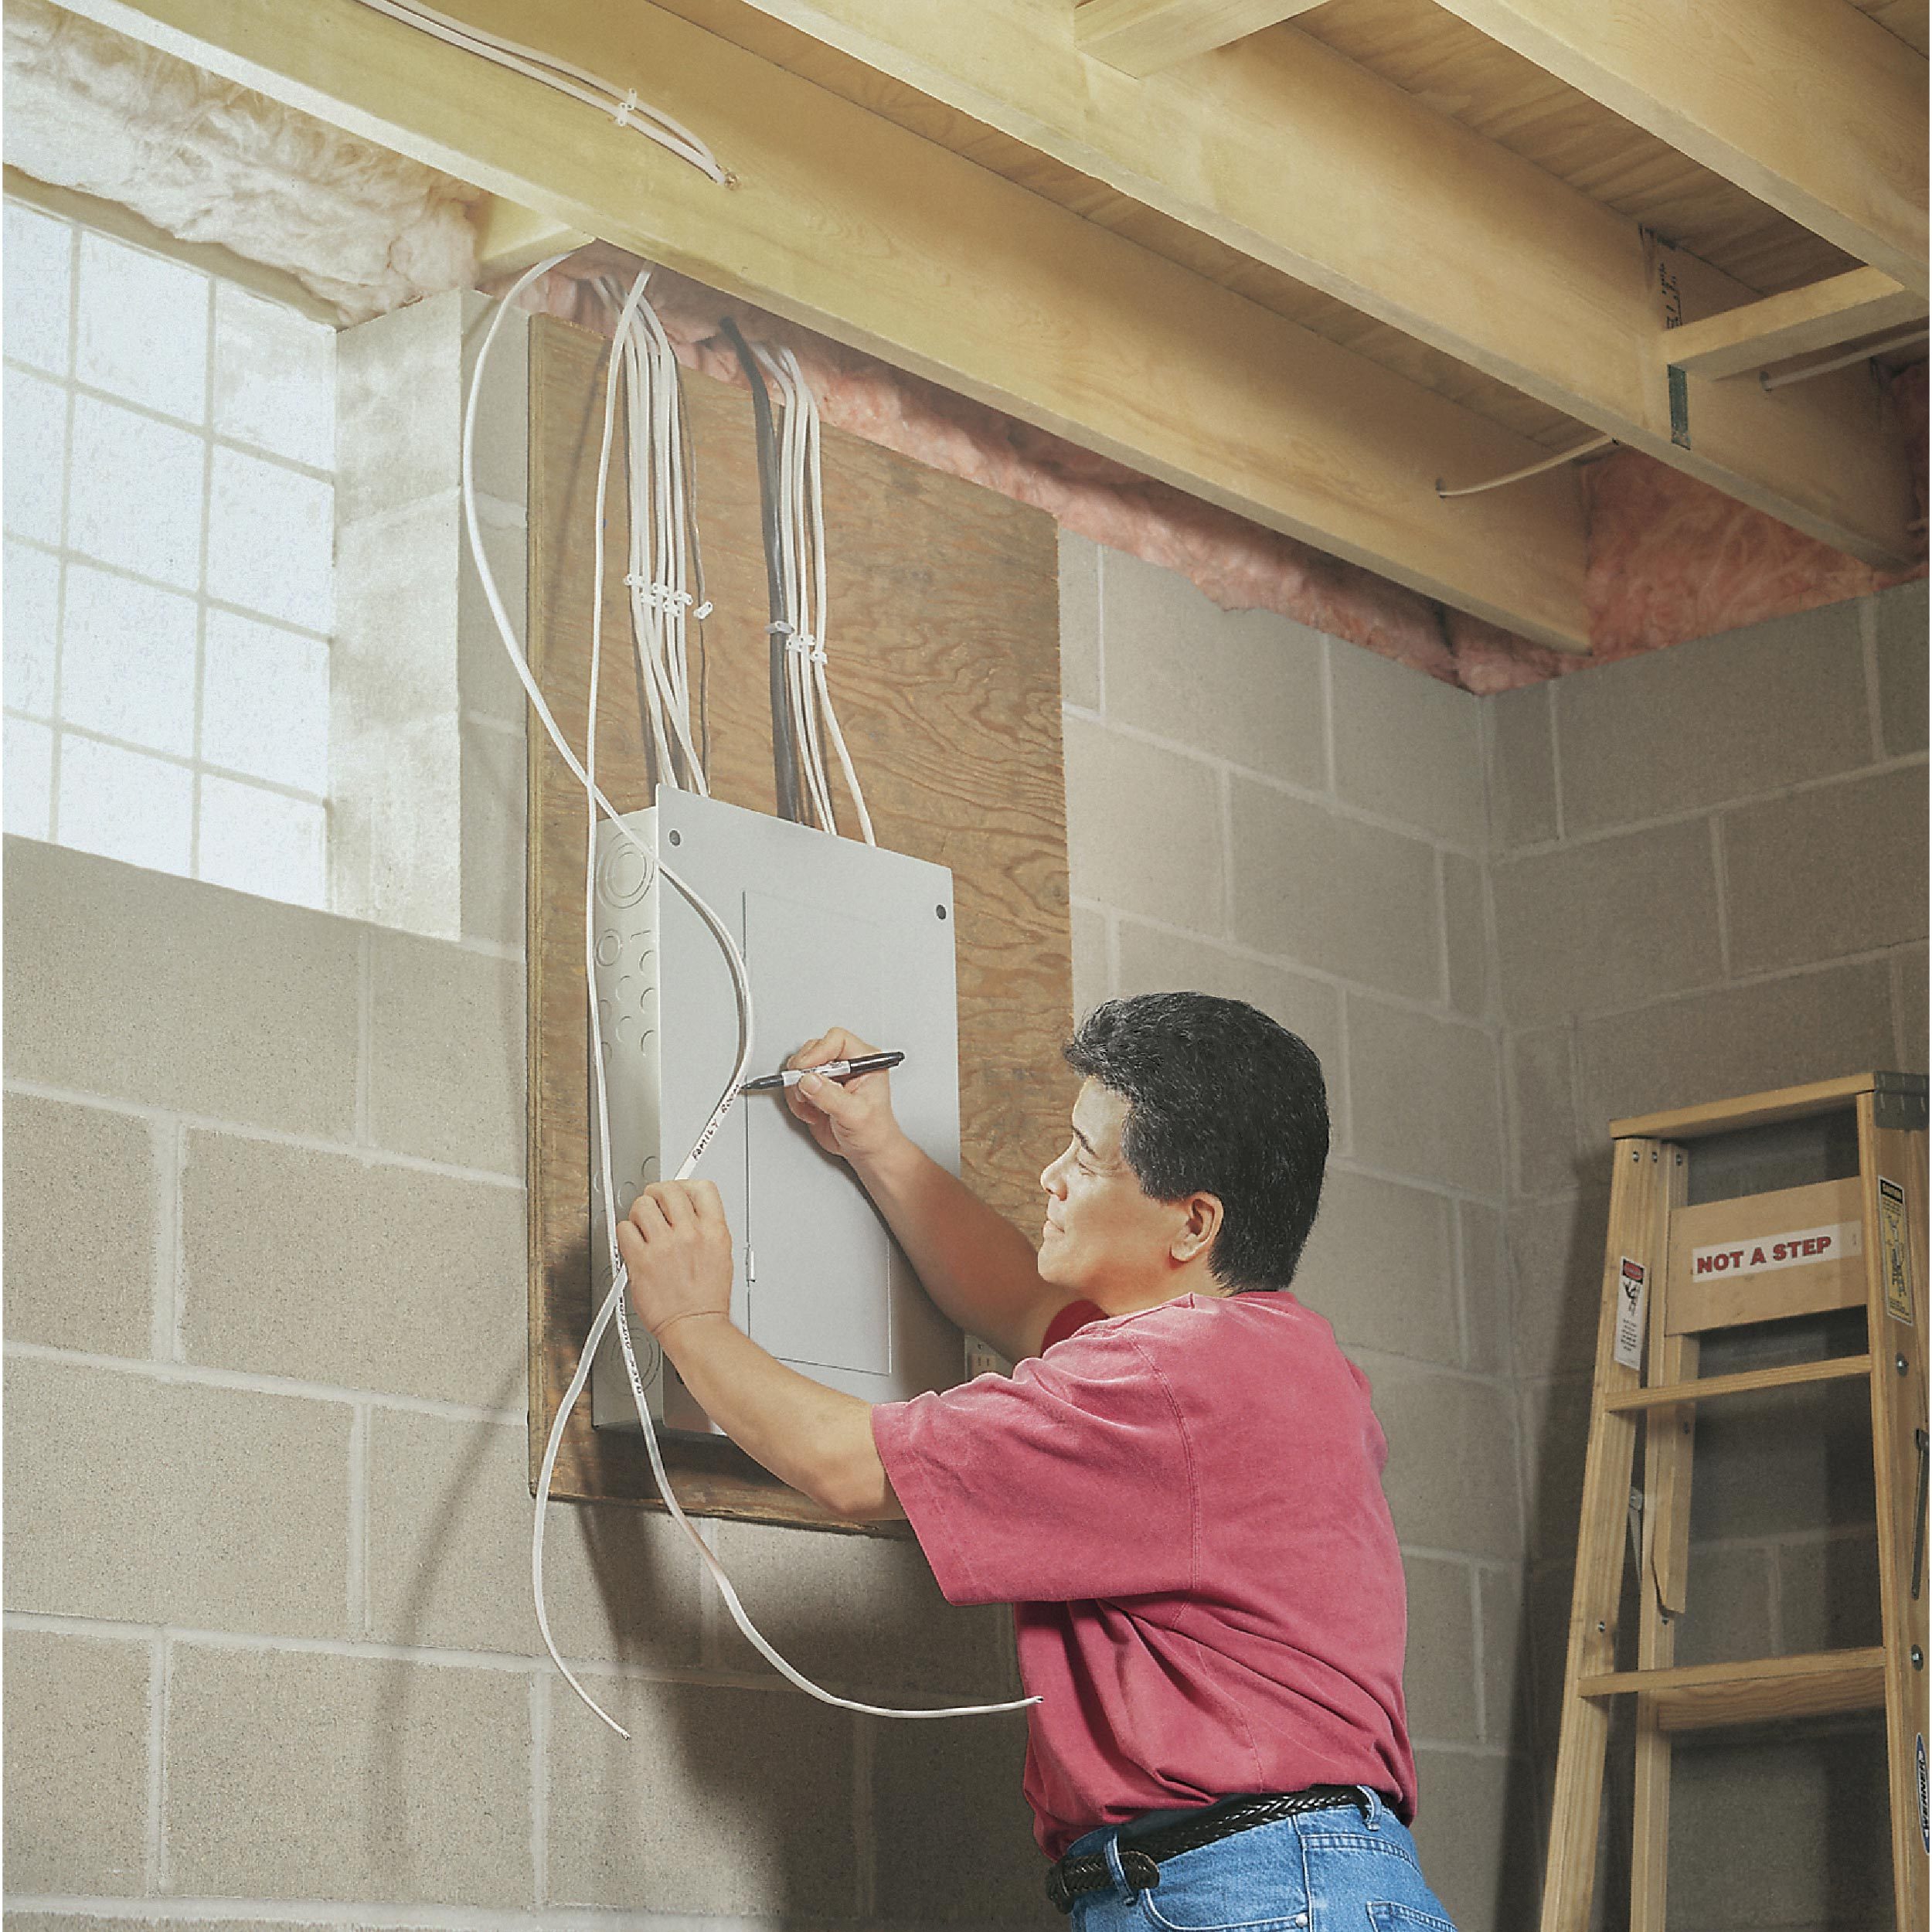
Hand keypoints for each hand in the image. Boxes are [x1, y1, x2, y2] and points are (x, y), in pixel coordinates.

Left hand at [616, 1181, 733, 1341]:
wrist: (695, 1327)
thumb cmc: (707, 1300)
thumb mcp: (721, 1255)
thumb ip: (705, 1229)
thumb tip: (686, 1212)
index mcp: (714, 1231)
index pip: (702, 1187)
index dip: (685, 1185)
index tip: (677, 1191)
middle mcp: (690, 1234)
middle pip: (668, 1189)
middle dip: (656, 1195)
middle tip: (653, 1205)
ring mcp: (665, 1246)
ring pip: (642, 1205)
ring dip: (638, 1214)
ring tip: (642, 1228)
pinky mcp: (642, 1260)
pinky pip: (624, 1229)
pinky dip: (625, 1235)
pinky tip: (634, 1245)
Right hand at [784, 1027, 906, 1165]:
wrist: (867, 1152)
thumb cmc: (874, 1132)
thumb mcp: (855, 1115)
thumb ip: (830, 1096)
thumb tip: (808, 1080)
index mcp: (865, 1061)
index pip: (837, 1040)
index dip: (819, 1052)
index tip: (807, 1070)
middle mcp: (846, 1064)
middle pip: (814, 1050)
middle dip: (804, 1072)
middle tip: (805, 1091)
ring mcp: (830, 1076)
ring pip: (800, 1067)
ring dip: (798, 1088)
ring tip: (811, 1106)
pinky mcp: (816, 1090)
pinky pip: (795, 1085)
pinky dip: (796, 1100)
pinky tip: (810, 1113)